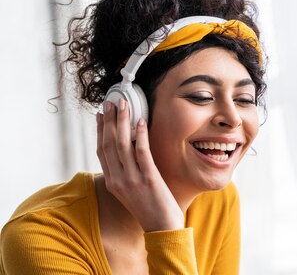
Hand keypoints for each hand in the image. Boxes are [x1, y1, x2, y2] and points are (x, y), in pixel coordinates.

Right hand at [96, 99, 184, 231]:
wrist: (162, 227)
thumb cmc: (150, 207)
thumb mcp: (131, 190)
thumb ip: (126, 172)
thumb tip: (128, 150)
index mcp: (112, 182)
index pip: (101, 151)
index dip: (100, 131)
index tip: (101, 114)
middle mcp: (118, 180)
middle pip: (109, 144)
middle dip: (110, 121)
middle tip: (111, 103)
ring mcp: (132, 180)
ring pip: (123, 145)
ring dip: (123, 123)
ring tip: (124, 105)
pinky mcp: (148, 179)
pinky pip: (142, 153)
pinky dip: (141, 136)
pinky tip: (142, 122)